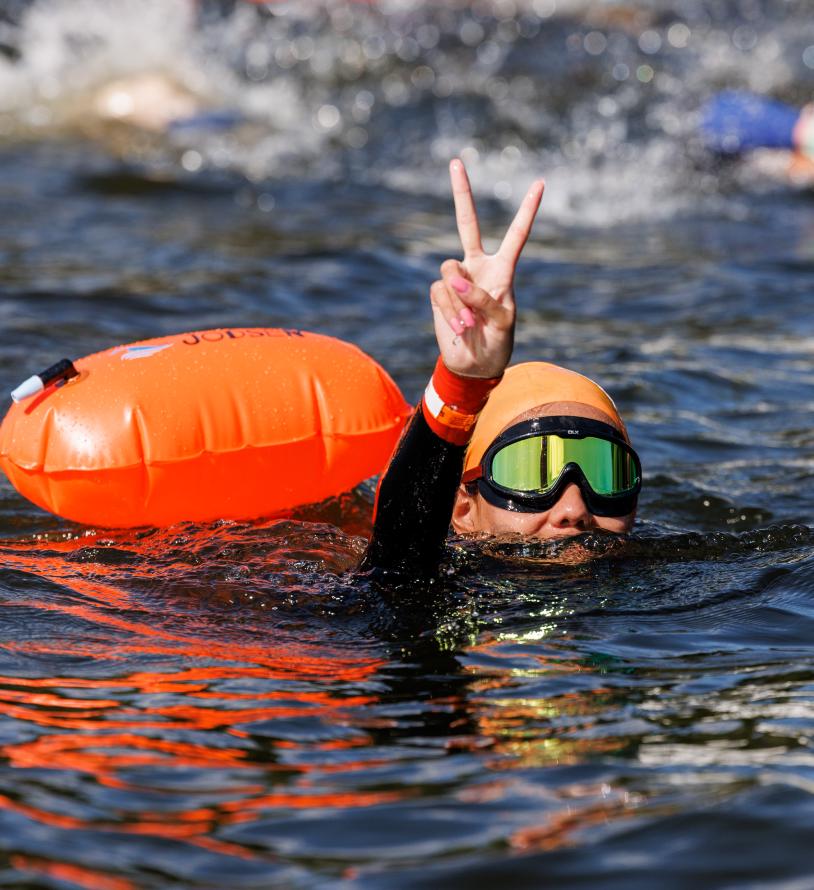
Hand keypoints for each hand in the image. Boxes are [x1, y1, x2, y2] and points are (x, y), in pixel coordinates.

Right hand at [430, 158, 544, 378]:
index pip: (517, 234)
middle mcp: (477, 267)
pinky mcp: (439, 294)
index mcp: (502, 269)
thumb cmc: (497, 343)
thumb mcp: (501, 322)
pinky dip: (449, 310)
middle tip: (455, 162)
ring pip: (450, 271)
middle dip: (462, 193)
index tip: (540, 183)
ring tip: (470, 324)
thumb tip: (456, 280)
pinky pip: (440, 292)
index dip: (527, 210)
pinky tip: (459, 326)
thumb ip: (482, 298)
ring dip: (459, 300)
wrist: (474, 364)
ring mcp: (456, 279)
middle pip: (467, 223)